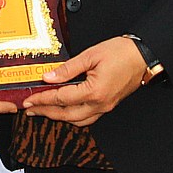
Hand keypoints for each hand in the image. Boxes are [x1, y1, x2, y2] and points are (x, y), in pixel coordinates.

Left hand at [23, 36, 152, 127]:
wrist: (144, 56)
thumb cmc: (122, 52)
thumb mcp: (90, 55)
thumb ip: (68, 69)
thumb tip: (49, 77)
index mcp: (94, 91)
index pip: (61, 98)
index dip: (42, 99)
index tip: (29, 100)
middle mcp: (100, 104)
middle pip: (66, 114)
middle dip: (46, 112)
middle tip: (30, 109)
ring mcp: (105, 107)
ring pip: (77, 120)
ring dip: (59, 117)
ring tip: (44, 111)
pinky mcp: (108, 105)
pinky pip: (88, 118)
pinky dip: (73, 116)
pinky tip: (65, 111)